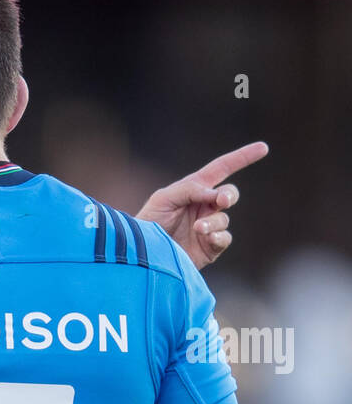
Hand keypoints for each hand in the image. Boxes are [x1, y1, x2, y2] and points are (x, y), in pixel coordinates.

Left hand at [136, 141, 268, 269]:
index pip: (221, 169)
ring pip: (224, 218)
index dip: (241, 158)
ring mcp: (208, 228)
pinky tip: (206, 237)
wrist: (141, 255)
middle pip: (229, 194)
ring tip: (197, 228)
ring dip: (212, 221)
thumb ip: (190, 189)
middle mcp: (204, 207)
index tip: (263, 148)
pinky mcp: (210, 248)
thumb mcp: (164, 198)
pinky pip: (224, 238)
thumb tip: (215, 194)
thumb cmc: (148, 223)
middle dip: (229, 195)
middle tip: (221, 200)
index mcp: (194, 190)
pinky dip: (218, 236)